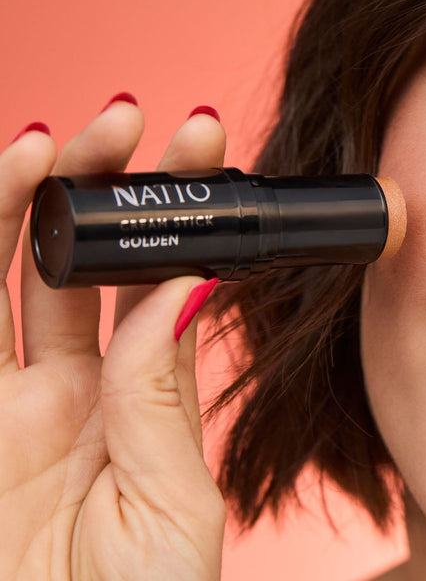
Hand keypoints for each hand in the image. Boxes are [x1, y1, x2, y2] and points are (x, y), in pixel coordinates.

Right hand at [0, 97, 226, 579]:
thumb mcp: (170, 504)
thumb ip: (162, 400)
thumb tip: (184, 290)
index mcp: (133, 404)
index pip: (153, 288)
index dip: (175, 224)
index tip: (206, 158)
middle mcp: (66, 389)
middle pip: (78, 264)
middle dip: (101, 188)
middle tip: (130, 120)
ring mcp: (2, 400)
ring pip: (4, 276)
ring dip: (25, 204)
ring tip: (54, 139)